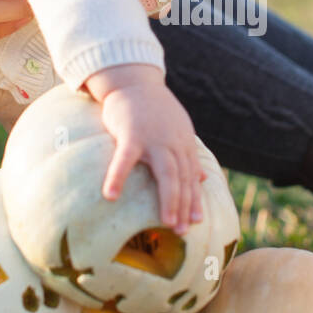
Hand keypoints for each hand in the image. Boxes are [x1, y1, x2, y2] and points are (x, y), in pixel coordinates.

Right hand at [84, 64, 207, 234]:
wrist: (135, 81)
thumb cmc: (153, 110)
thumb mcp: (178, 131)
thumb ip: (189, 155)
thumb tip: (202, 179)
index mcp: (183, 144)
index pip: (192, 176)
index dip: (194, 199)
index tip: (196, 221)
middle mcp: (173, 143)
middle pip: (182, 178)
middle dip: (184, 205)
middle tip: (183, 230)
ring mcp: (153, 138)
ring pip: (166, 173)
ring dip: (168, 199)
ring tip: (166, 222)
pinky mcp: (131, 134)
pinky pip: (125, 159)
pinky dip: (118, 177)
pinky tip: (110, 196)